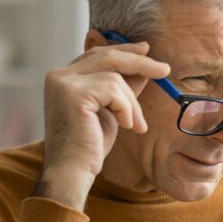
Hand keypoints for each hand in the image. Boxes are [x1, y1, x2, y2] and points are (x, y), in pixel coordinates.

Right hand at [35, 40, 169, 208]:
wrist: (72, 172)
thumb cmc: (89, 146)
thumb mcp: (110, 111)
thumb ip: (121, 89)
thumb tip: (145, 68)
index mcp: (63, 78)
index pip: (97, 54)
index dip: (124, 50)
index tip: (145, 50)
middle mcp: (58, 76)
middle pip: (107, 56)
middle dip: (139, 62)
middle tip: (164, 70)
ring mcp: (63, 83)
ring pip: (115, 78)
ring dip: (132, 103)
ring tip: (134, 125)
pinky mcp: (72, 94)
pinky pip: (114, 90)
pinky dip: (126, 108)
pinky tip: (125, 126)